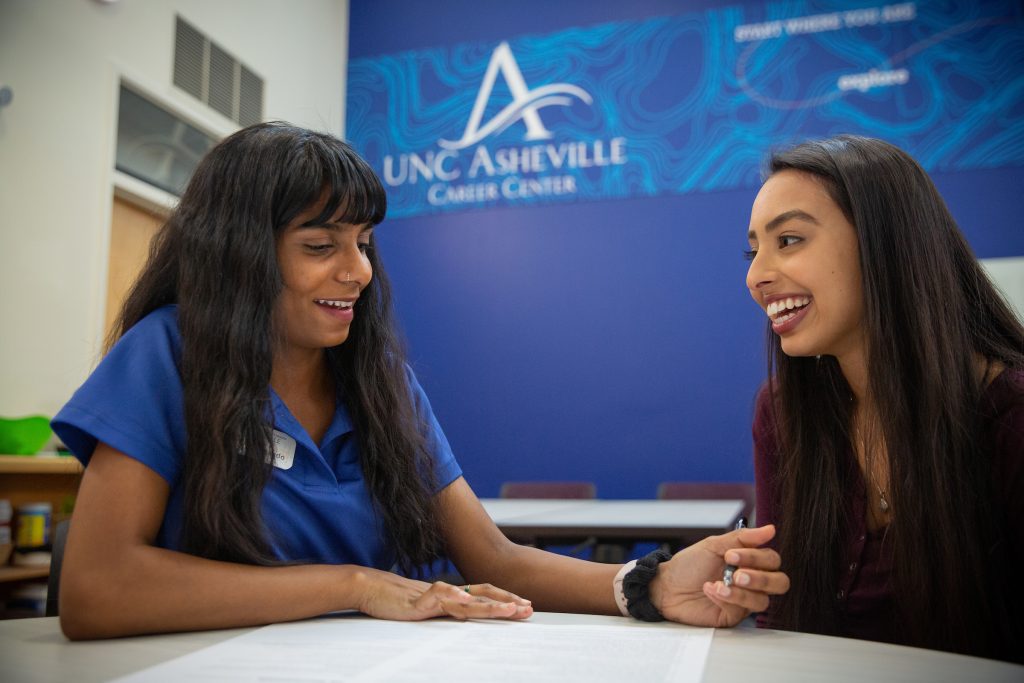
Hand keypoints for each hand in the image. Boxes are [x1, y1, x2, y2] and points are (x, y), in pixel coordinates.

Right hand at [356, 570, 532, 621]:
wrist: (368, 587)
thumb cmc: (395, 600)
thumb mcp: (425, 608)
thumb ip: (445, 610)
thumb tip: (464, 616)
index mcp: (450, 595)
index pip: (482, 595)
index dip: (503, 600)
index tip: (523, 606)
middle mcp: (446, 593)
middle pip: (482, 595)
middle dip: (507, 602)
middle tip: (528, 609)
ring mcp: (432, 596)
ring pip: (467, 598)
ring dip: (490, 605)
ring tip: (510, 610)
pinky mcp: (416, 601)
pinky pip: (437, 595)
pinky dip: (451, 595)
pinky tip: (464, 599)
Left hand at [648, 524, 788, 626]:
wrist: (667, 586)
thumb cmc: (689, 565)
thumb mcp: (713, 546)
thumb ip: (742, 538)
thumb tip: (770, 529)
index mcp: (749, 561)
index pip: (772, 560)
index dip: (757, 557)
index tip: (731, 554)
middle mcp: (751, 581)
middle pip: (780, 583)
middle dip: (760, 578)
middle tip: (737, 574)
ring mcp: (743, 600)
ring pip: (763, 601)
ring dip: (740, 592)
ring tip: (719, 584)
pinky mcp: (733, 616)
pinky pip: (741, 611)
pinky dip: (725, 599)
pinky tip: (710, 590)